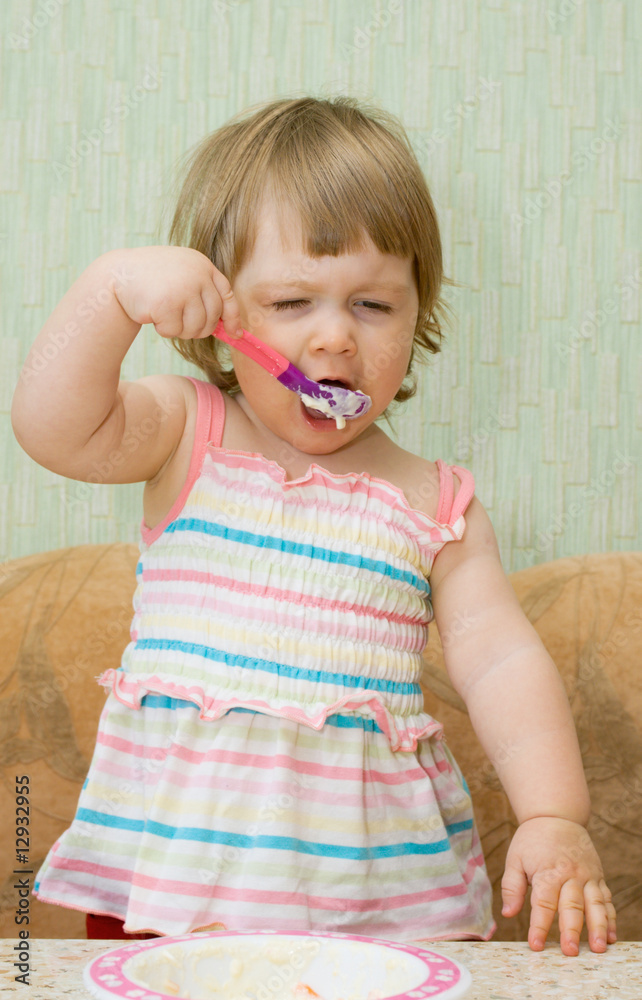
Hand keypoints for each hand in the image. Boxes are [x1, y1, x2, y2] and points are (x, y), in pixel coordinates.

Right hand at [112, 246, 241, 340]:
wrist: (118, 274)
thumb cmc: (152, 279)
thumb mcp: (182, 275)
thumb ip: (204, 293)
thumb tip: (230, 328)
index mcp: (202, 265)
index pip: (226, 295)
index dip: (232, 317)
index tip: (234, 334)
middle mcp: (197, 274)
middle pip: (212, 317)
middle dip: (199, 328)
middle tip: (181, 324)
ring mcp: (183, 288)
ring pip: (196, 328)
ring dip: (180, 330)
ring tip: (164, 315)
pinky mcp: (167, 304)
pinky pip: (175, 331)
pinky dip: (164, 330)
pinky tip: (152, 315)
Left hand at [501, 816, 616, 955]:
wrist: (557, 815)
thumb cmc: (532, 840)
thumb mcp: (515, 859)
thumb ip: (511, 887)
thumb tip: (508, 913)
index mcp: (548, 872)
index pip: (543, 904)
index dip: (539, 926)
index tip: (536, 945)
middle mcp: (570, 875)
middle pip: (572, 906)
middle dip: (571, 931)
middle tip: (570, 953)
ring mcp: (588, 876)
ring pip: (595, 904)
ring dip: (598, 928)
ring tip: (599, 948)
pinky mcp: (598, 876)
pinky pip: (606, 899)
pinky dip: (610, 918)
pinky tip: (612, 936)